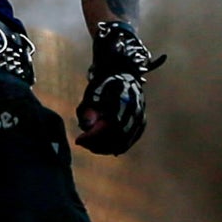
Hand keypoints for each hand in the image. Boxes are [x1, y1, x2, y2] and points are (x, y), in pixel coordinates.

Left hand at [77, 19, 160, 155]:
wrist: (123, 73)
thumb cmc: (104, 83)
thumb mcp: (93, 92)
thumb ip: (89, 108)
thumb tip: (86, 126)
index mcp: (123, 101)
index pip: (108, 128)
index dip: (93, 137)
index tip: (79, 140)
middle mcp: (135, 111)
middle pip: (116, 137)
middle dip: (98, 144)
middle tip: (83, 144)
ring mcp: (140, 116)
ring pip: (125, 141)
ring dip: (107, 147)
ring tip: (92, 146)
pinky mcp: (142, 121)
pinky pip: (132, 139)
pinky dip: (120, 146)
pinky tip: (107, 149)